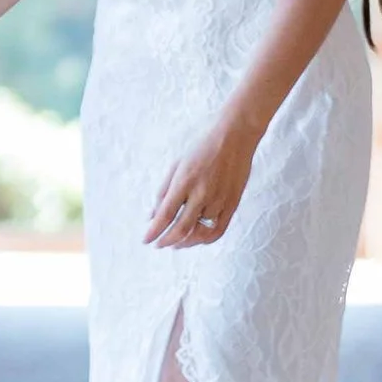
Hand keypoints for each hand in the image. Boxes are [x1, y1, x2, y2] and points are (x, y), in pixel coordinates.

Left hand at [146, 116, 256, 250]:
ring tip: (176, 243)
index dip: (154, 231)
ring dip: (185, 242)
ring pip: (200, 233)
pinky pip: (219, 230)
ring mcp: (219, 200)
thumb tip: (153, 215)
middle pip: (182, 228)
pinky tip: (197, 239)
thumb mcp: (177, 164)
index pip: (165, 214)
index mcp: (185, 181)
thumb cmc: (202, 147)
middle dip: (167, 241)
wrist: (235, 137)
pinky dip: (205, 240)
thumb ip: (164, 191)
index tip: (146, 240)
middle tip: (160, 244)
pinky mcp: (233, 204)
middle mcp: (202, 193)